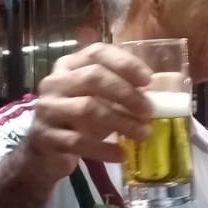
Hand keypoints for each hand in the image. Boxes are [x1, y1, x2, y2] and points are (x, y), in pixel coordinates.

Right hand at [21, 43, 153, 183]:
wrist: (44, 153)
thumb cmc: (78, 121)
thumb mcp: (100, 101)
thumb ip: (124, 92)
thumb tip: (164, 87)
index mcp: (69, 66)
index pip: (97, 53)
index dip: (124, 63)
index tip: (148, 79)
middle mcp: (54, 82)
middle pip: (93, 77)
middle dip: (126, 93)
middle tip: (149, 110)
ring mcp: (47, 109)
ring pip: (87, 108)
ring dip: (121, 121)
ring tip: (143, 133)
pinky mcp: (45, 137)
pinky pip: (78, 141)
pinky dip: (104, 149)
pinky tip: (121, 155)